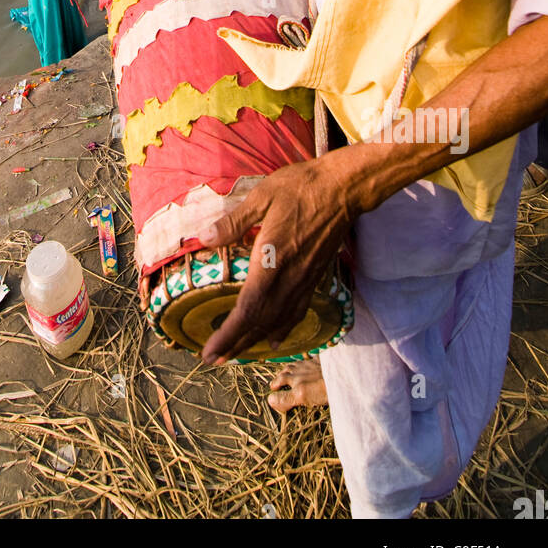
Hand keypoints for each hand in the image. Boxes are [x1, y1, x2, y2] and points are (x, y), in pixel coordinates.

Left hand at [198, 157, 352, 364]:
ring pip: (280, 322)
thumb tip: (203, 238)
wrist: (343, 189)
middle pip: (261, 323)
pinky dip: (283, 330)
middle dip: (236, 344)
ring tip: (237, 354)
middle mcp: (290, 277)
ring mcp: (306, 279)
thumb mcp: (262, 196)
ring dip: (256, 341)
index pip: (248, 309)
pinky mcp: (316, 277)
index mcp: (273, 258)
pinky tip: (275, 339)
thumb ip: (233, 222)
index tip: (210, 351)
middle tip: (213, 360)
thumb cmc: (301, 188)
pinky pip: (298, 312)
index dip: (228, 335)